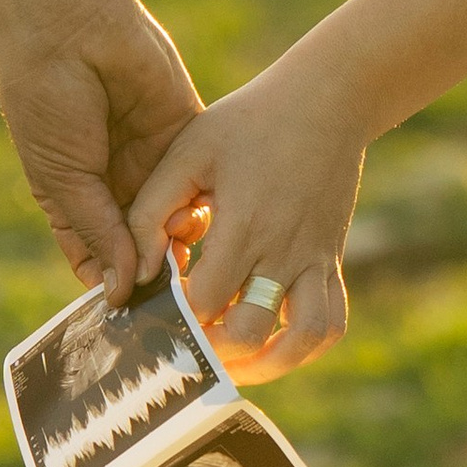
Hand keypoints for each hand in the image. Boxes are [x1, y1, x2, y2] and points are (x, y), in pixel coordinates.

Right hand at [0, 0, 201, 301]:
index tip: (133, 318)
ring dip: (184, 244)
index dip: (112, 285)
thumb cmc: (47, 100)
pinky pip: (203, 177)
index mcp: (73, 195)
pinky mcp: (186, 132)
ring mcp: (152, 158)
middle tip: (174, 304)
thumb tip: (120, 290)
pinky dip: (208, 203)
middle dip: (156, 273)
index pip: (97, 256)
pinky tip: (213, 229)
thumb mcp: (63, 176)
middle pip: (141, 244)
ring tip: (193, 271)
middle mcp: (114, 182)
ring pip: (177, 217)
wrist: (71, 25)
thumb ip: (98, 232)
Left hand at [129, 64, 365, 379]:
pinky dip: (305, 347)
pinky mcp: (331, 260)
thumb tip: (134, 271)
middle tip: (184, 345)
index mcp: (244, 221)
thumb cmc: (247, 122)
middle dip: (211, 350)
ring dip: (267, 365)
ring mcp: (315, 258)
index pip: (206, 298)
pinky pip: (332, 322)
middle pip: (248, 331)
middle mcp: (284, 248)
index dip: (176, 317)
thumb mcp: (188, 151)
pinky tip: (272, 347)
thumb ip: (152, 209)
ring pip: (303, 339)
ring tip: (232, 365)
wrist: (328, 100)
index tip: (152, 314)